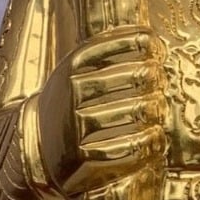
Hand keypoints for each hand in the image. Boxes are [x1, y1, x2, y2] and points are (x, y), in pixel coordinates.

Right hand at [34, 30, 164, 196]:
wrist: (39, 145)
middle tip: (160, 82)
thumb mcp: (75, 73)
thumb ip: (105, 56)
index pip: (117, 45)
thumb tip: (151, 41)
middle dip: (154, 78)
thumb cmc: (70, 103)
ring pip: (134, 112)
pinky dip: (148, 142)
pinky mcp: (84, 157)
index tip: (156, 50)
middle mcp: (73, 93)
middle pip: (132, 77)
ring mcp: (77, 126)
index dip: (143, 44)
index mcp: (73, 67)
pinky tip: (155, 136)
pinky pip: (127, 148)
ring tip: (159, 109)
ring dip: (155, 110)